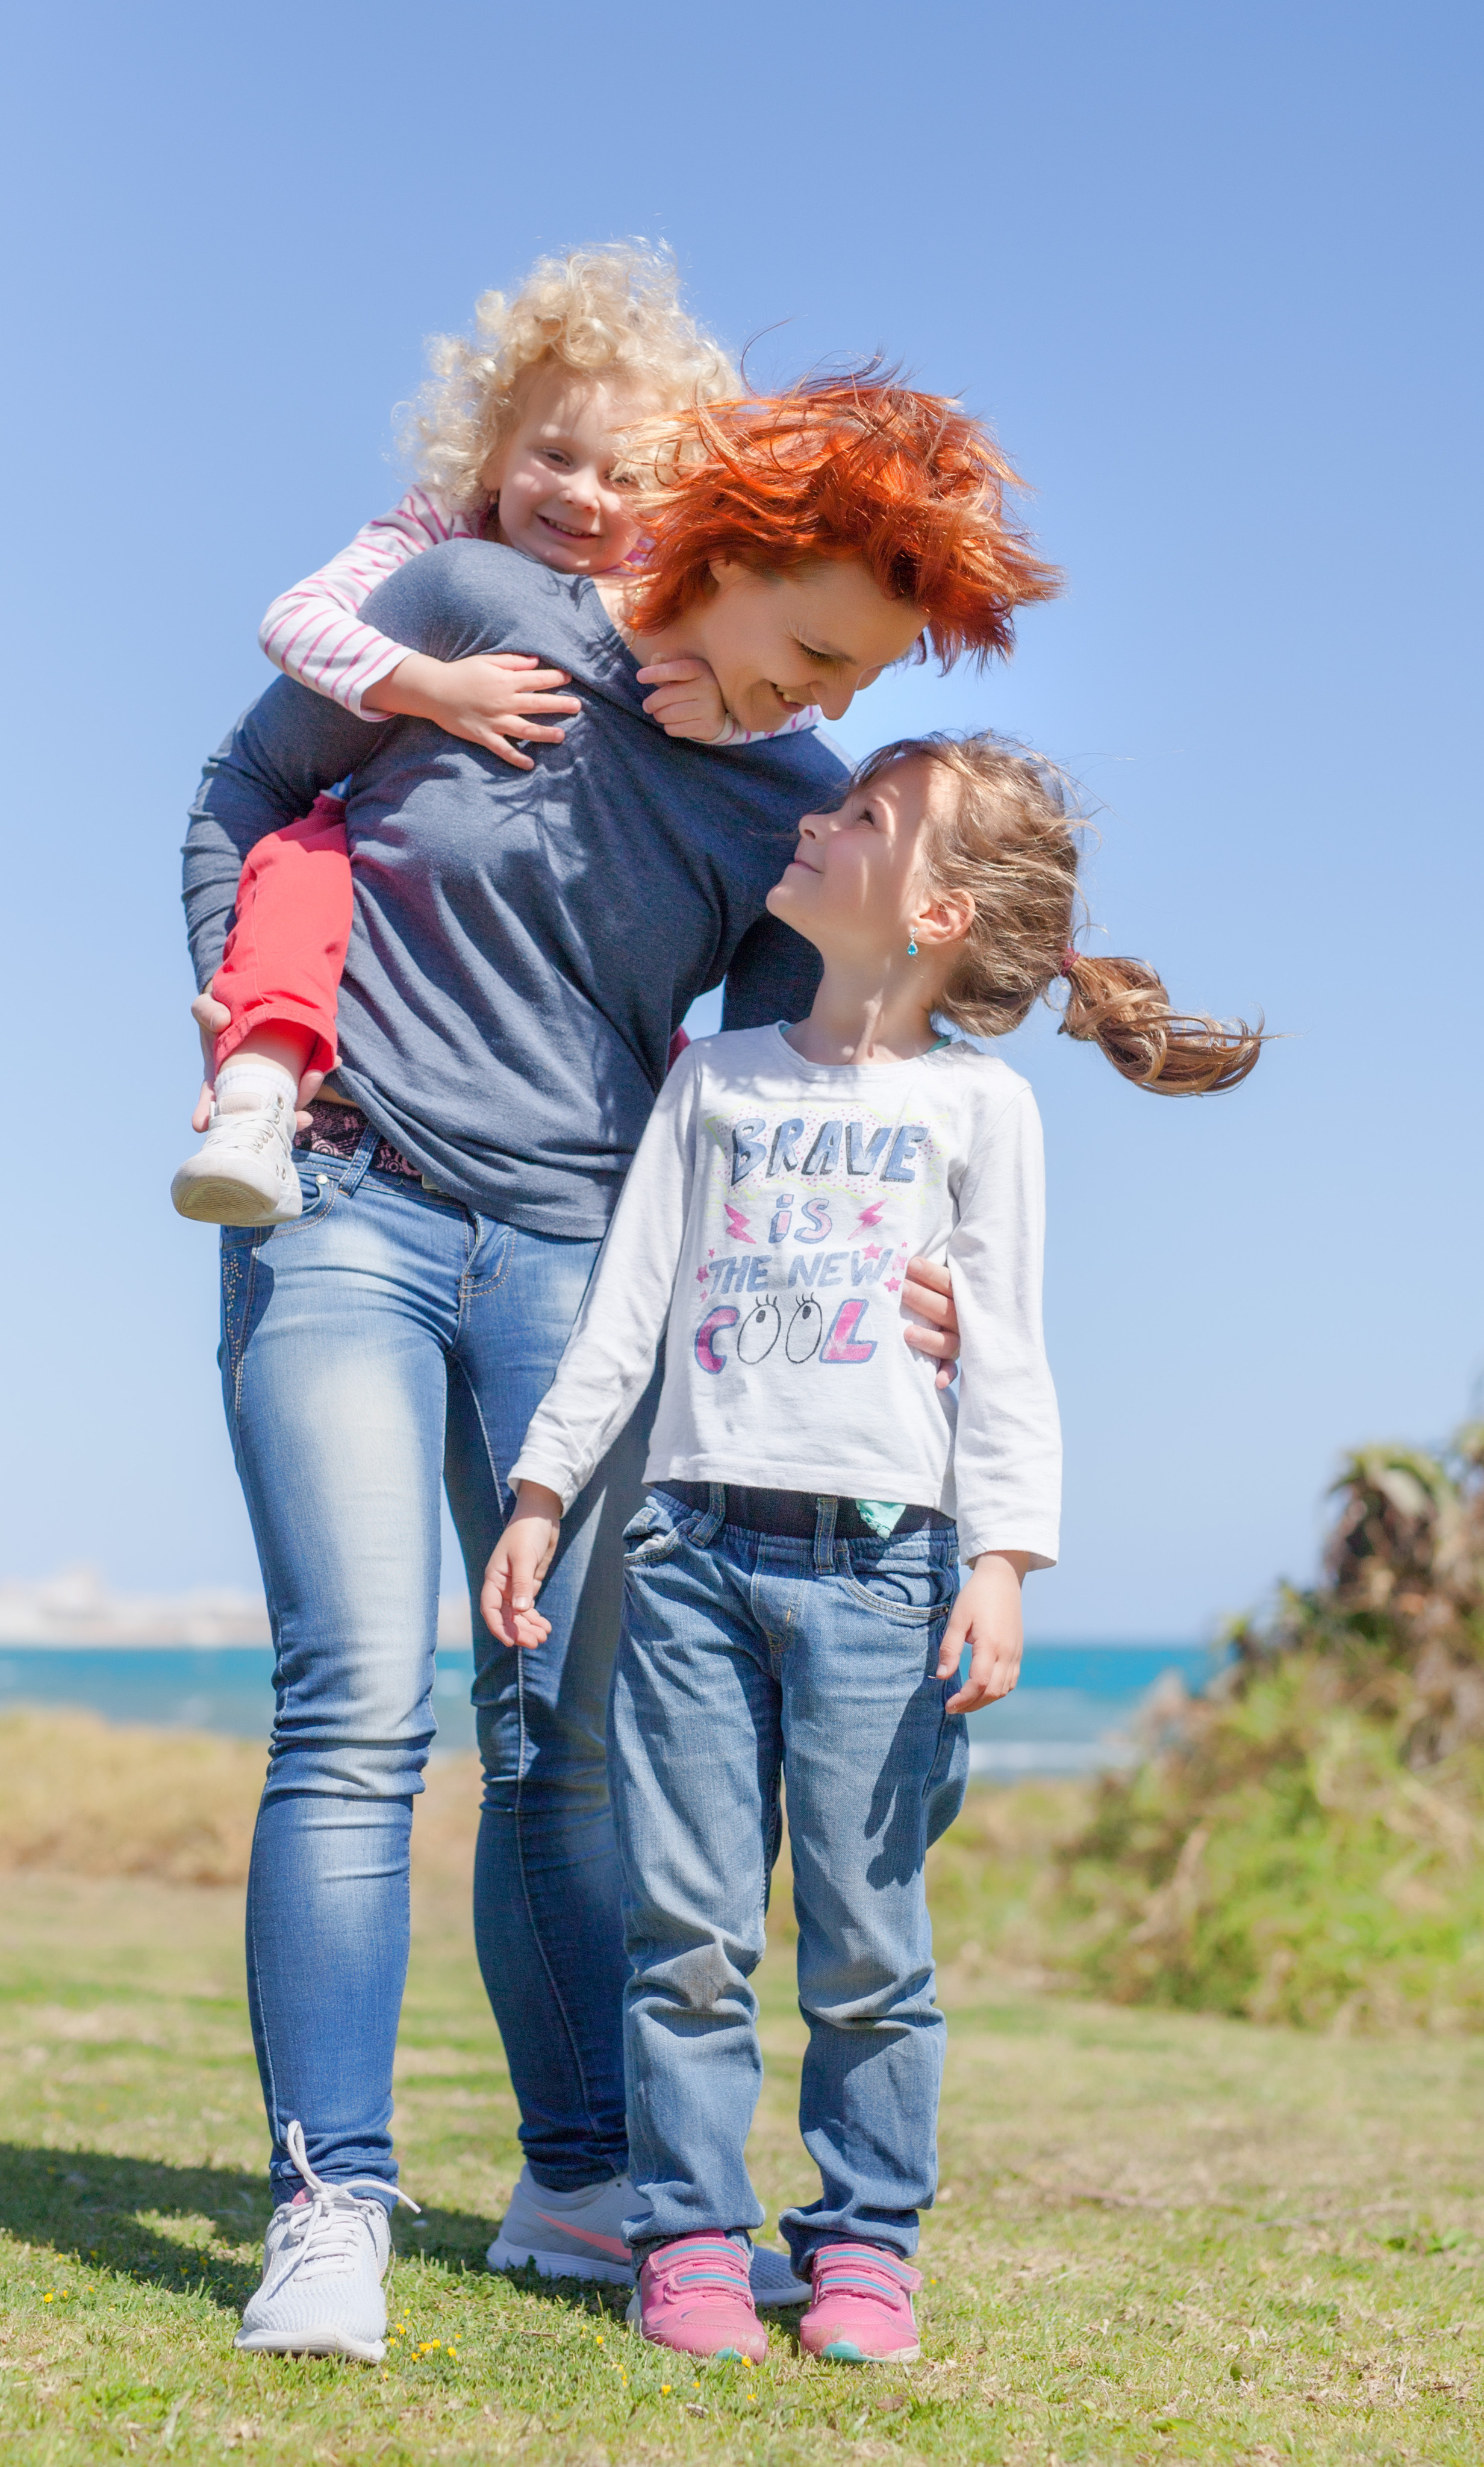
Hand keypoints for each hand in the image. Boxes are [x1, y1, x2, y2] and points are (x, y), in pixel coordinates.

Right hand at [189, 993, 323, 1132]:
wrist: (250, 1002)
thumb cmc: (222, 1010)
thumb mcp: (208, 1007)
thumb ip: (207, 1011)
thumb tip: (221, 1021)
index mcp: (220, 1079)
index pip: (215, 1102)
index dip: (210, 1116)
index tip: (206, 1126)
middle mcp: (248, 1088)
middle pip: (261, 1111)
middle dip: (281, 1118)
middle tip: (302, 1118)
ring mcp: (270, 1084)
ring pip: (287, 1100)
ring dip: (306, 1093)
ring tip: (316, 1074)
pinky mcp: (291, 1073)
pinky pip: (305, 1079)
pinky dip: (319, 1071)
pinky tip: (333, 1060)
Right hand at [363, 651, 580, 769]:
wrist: (434, 690)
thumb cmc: (461, 673)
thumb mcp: (487, 661)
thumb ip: (512, 661)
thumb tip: (535, 662)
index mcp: (505, 681)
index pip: (537, 680)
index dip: (555, 679)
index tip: (569, 679)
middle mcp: (503, 702)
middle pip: (537, 704)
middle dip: (559, 705)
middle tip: (577, 706)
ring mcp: (494, 721)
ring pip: (525, 730)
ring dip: (545, 734)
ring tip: (561, 736)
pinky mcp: (484, 736)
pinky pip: (503, 750)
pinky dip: (516, 759)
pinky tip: (530, 765)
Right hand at [481, 1482, 562, 1647]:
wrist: (541, 1515)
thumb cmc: (528, 1532)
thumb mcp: (524, 1556)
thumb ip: (522, 1583)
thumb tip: (522, 1610)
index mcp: (494, 1578)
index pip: (491, 1609)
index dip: (499, 1627)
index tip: (512, 1642)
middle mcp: (502, 1585)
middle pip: (506, 1616)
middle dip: (519, 1631)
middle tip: (536, 1642)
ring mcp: (515, 1585)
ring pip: (518, 1615)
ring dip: (528, 1627)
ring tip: (543, 1637)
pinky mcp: (528, 1583)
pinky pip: (528, 1607)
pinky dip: (535, 1618)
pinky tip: (546, 1626)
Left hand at [635, 656, 729, 741]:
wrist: (717, 712)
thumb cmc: (691, 688)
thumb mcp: (681, 674)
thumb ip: (667, 665)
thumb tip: (656, 657)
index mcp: (701, 669)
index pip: (677, 670)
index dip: (657, 672)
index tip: (639, 677)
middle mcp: (709, 687)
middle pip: (669, 695)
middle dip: (652, 702)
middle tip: (647, 706)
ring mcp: (711, 708)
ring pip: (671, 714)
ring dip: (659, 716)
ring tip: (659, 714)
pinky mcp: (709, 726)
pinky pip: (677, 729)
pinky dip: (669, 727)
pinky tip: (672, 723)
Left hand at [902, 1254, 961, 1389]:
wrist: (978, 1320)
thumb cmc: (945, 1292)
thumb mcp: (945, 1279)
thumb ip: (932, 1271)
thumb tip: (905, 1254)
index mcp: (964, 1295)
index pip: (949, 1283)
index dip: (931, 1274)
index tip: (910, 1263)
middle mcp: (965, 1319)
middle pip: (945, 1310)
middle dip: (922, 1299)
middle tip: (901, 1288)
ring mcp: (961, 1341)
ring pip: (947, 1342)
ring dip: (929, 1339)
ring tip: (907, 1333)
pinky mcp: (954, 1359)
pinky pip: (951, 1369)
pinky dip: (945, 1374)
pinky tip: (937, 1381)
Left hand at [936, 1551, 1029, 1713]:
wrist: (1002, 1579)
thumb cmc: (976, 1596)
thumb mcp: (957, 1619)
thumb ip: (950, 1649)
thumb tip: (941, 1676)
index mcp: (991, 1645)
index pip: (979, 1683)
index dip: (964, 1699)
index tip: (947, 1705)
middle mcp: (1007, 1653)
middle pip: (993, 1691)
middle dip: (972, 1704)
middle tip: (952, 1707)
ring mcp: (1016, 1653)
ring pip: (1004, 1689)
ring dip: (985, 1700)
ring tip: (965, 1702)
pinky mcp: (1018, 1651)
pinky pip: (1011, 1680)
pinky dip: (997, 1691)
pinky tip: (982, 1689)